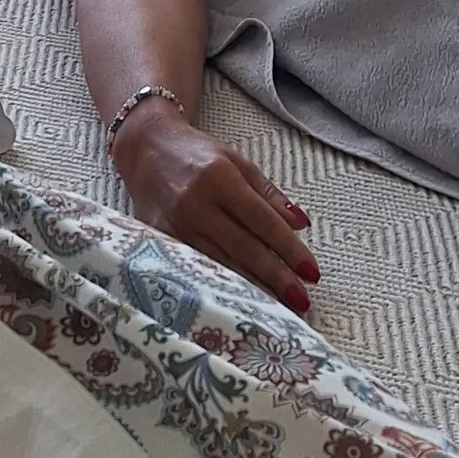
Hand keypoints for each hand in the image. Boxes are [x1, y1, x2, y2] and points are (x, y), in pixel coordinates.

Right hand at [111, 104, 320, 312]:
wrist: (146, 149)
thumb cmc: (197, 155)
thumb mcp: (236, 162)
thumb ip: (268, 195)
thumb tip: (301, 224)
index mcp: (218, 177)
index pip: (262, 220)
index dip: (289, 249)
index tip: (312, 272)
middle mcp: (194, 202)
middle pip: (243, 248)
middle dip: (276, 276)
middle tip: (302, 300)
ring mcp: (173, 224)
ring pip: (219, 264)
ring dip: (253, 288)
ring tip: (280, 308)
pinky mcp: (158, 240)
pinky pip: (196, 268)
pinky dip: (220, 285)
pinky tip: (240, 300)